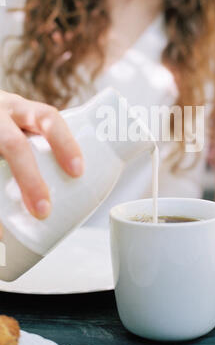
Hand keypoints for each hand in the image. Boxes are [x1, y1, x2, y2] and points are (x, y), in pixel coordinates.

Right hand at [0, 91, 83, 220]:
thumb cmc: (0, 126)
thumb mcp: (15, 125)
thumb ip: (35, 148)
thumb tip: (57, 203)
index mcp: (19, 109)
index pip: (48, 118)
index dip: (65, 143)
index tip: (78, 171)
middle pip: (14, 145)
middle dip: (30, 179)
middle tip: (43, 210)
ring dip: (4, 198)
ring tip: (3, 234)